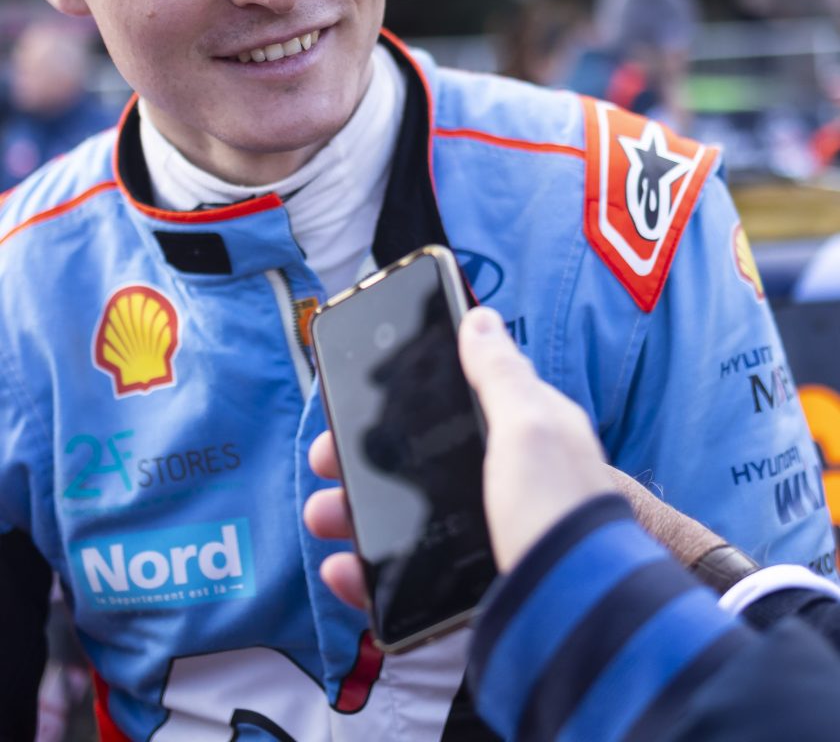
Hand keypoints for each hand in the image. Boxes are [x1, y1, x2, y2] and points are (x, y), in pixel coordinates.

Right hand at [303, 306, 614, 608]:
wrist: (576, 616)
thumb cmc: (558, 509)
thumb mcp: (530, 428)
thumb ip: (500, 375)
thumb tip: (480, 317)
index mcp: (525, 436)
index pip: (458, 402)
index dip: (406, 398)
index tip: (356, 398)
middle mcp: (506, 483)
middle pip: (419, 461)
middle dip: (363, 459)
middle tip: (324, 458)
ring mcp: (486, 536)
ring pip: (403, 518)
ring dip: (353, 513)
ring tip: (322, 516)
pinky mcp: (468, 589)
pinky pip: (406, 579)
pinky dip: (368, 575)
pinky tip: (342, 570)